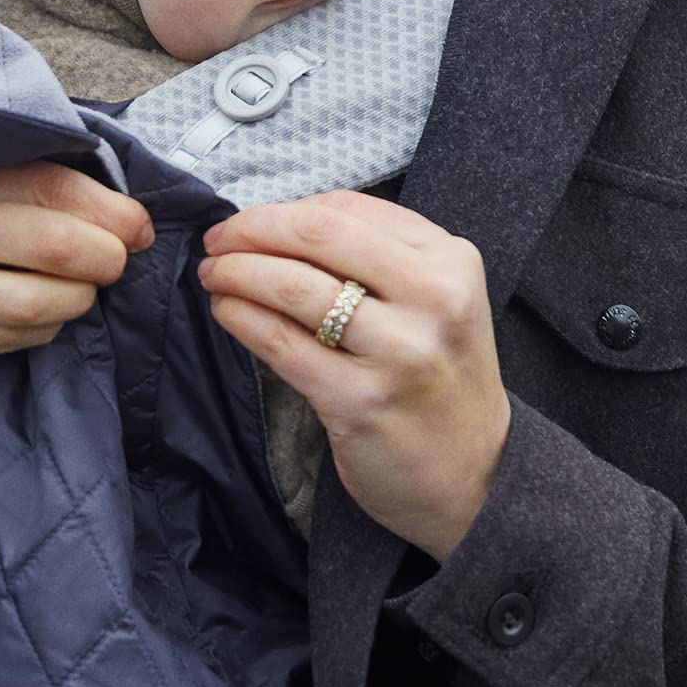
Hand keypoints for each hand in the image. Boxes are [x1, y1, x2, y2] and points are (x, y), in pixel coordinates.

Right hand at [0, 149, 153, 360]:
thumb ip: (2, 167)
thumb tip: (102, 192)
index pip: (49, 190)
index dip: (112, 211)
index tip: (136, 222)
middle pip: (57, 251)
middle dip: (106, 258)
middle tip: (115, 257)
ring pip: (37, 308)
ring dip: (77, 300)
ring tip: (77, 286)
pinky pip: (3, 342)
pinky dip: (39, 329)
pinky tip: (37, 312)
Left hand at [198, 190, 510, 560]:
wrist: (472, 476)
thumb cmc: (439, 380)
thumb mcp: (437, 302)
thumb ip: (378, 257)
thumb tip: (283, 223)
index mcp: (451, 261)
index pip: (348, 210)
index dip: (283, 210)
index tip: (250, 223)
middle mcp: (433, 298)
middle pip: (318, 235)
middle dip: (252, 230)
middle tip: (217, 240)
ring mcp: (399, 352)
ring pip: (294, 286)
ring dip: (237, 272)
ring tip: (214, 274)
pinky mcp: (360, 401)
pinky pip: (281, 344)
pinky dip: (242, 318)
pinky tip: (226, 312)